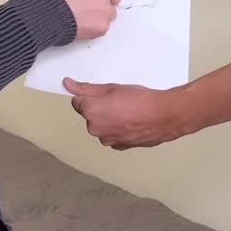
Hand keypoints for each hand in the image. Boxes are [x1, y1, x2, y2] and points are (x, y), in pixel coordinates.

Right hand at [49, 0, 122, 40]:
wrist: (49, 13)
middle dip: (108, 1)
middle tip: (94, 6)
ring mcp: (106, 8)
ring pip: (111, 13)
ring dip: (101, 15)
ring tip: (84, 17)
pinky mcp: (103, 25)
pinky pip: (104, 26)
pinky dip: (95, 27)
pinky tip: (82, 25)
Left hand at [62, 78, 184, 147]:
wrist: (163, 116)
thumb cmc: (140, 100)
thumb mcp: (111, 87)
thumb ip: (86, 88)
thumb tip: (68, 84)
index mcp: (90, 112)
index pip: (77, 102)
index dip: (90, 96)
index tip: (102, 94)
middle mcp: (95, 128)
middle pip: (90, 115)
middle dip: (100, 108)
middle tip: (118, 100)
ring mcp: (107, 139)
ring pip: (102, 126)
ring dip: (109, 120)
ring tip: (128, 111)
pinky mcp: (119, 146)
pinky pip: (112, 135)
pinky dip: (118, 129)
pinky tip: (131, 121)